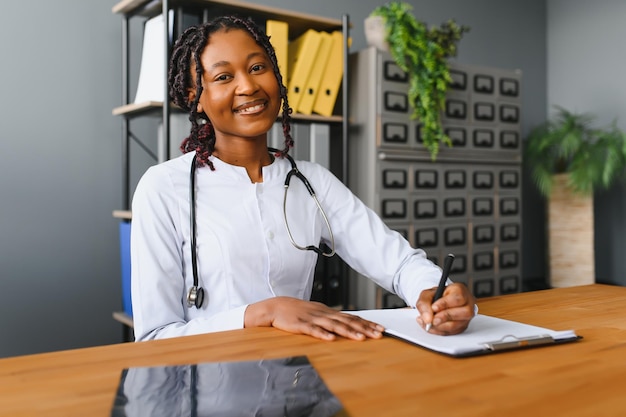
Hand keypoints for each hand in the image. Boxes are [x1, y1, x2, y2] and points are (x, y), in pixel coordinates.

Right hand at [245, 297, 384, 340]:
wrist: (276, 307)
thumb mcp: (317, 313)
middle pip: (347, 321)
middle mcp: (324, 314)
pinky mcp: (301, 325)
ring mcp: (313, 319)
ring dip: (348, 332)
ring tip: (360, 338)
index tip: (380, 329)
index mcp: (328, 312)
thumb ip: (332, 319)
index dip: (367, 323)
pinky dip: (323, 334)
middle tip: (378, 334)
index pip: (352, 317)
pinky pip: (313, 330)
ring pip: (333, 325)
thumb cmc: (297, 312)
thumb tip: (348, 324)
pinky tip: (331, 339)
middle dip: (364, 328)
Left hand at [415, 283, 475, 334]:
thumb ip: (424, 304)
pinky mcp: (462, 327)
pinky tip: (433, 327)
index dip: (445, 304)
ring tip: (430, 323)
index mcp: (460, 290)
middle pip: (464, 312)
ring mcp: (466, 317)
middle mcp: (467, 303)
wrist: (439, 302)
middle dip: (445, 317)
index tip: (434, 308)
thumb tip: (427, 319)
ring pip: (459, 324)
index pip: (457, 297)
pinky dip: (441, 331)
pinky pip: (453, 332)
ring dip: (441, 326)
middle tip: (432, 320)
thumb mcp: (427, 294)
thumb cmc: (436, 296)